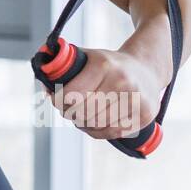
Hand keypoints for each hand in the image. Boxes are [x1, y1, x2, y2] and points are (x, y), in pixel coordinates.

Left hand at [39, 46, 166, 141]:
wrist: (147, 69)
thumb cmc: (111, 65)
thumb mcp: (90, 57)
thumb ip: (66, 66)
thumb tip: (43, 79)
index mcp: (104, 65)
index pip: (71, 93)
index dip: (58, 100)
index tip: (56, 100)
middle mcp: (121, 82)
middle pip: (83, 111)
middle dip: (70, 112)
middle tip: (67, 109)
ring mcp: (135, 100)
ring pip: (96, 124)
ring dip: (83, 122)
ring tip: (81, 115)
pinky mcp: (144, 115)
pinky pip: (111, 132)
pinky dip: (98, 131)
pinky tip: (94, 123)